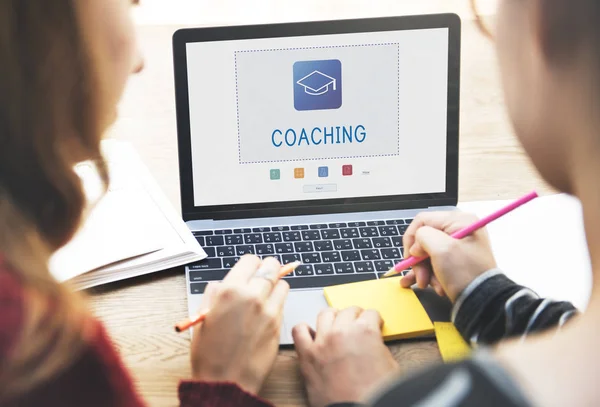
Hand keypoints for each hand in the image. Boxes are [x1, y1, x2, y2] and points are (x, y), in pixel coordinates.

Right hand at [190, 255, 288, 394]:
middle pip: (271, 267)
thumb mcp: (202, 317)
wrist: (226, 382)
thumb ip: (214, 294)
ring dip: (275, 286)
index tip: (249, 270)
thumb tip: (222, 284)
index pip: (251, 260)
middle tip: (262, 276)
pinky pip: (283, 303)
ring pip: (283, 283)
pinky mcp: (279, 324)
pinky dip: (278, 303)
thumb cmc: (209, 353)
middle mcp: (252, 296)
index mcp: (230, 291)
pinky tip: (266, 313)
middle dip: (267, 269)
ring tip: (265, 296)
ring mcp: (269, 310)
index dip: (250, 265)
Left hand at [293, 307, 398, 406]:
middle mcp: (342, 332)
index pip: (370, 313)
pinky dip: (304, 330)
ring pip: (325, 314)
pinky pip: (299, 331)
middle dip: (355, 317)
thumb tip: (373, 342)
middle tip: (357, 325)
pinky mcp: (307, 355)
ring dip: (333, 317)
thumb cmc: (374, 393)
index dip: (374, 320)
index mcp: (365, 331)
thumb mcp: (390, 365)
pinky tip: (312, 334)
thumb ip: (379, 346)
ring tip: (336, 325)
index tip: (373, 324)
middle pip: (348, 311)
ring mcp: (322, 341)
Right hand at [400, 211, 496, 301]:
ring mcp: (458, 246)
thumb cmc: (466, 273)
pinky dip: (430, 274)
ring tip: (427, 284)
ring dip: (424, 270)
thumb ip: (423, 237)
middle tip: (420, 276)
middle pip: (425, 239)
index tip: (410, 256)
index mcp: (459, 221)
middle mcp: (459, 230)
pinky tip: (428, 285)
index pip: (423, 220)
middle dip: (419, 260)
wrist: (483, 302)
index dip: (411, 238)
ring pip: (428, 253)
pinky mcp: (457, 261)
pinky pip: (436, 263)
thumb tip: (416, 246)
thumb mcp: (441, 249)